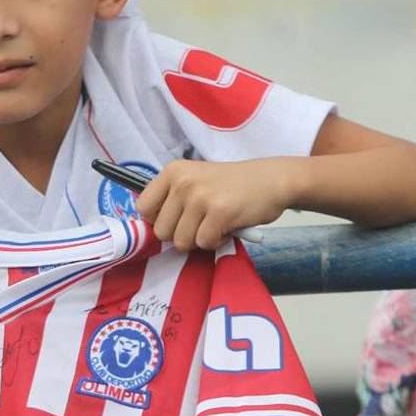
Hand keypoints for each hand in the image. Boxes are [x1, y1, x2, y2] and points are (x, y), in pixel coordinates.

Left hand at [135, 158, 294, 250]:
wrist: (272, 180)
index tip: (178, 219)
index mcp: (173, 171)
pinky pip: (204, 243)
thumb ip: (172, 199)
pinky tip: (227, 227)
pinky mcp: (219, 212)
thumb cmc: (231, 185)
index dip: (159, 220)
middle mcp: (183, 182)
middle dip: (182, 235)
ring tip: (215, 223)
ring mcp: (200, 197)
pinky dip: (217, 241)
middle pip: (161, 231)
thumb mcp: (195, 180)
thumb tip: (151, 229)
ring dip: (199, 240)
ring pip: (181, 242)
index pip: (143, 208)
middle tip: (202, 223)